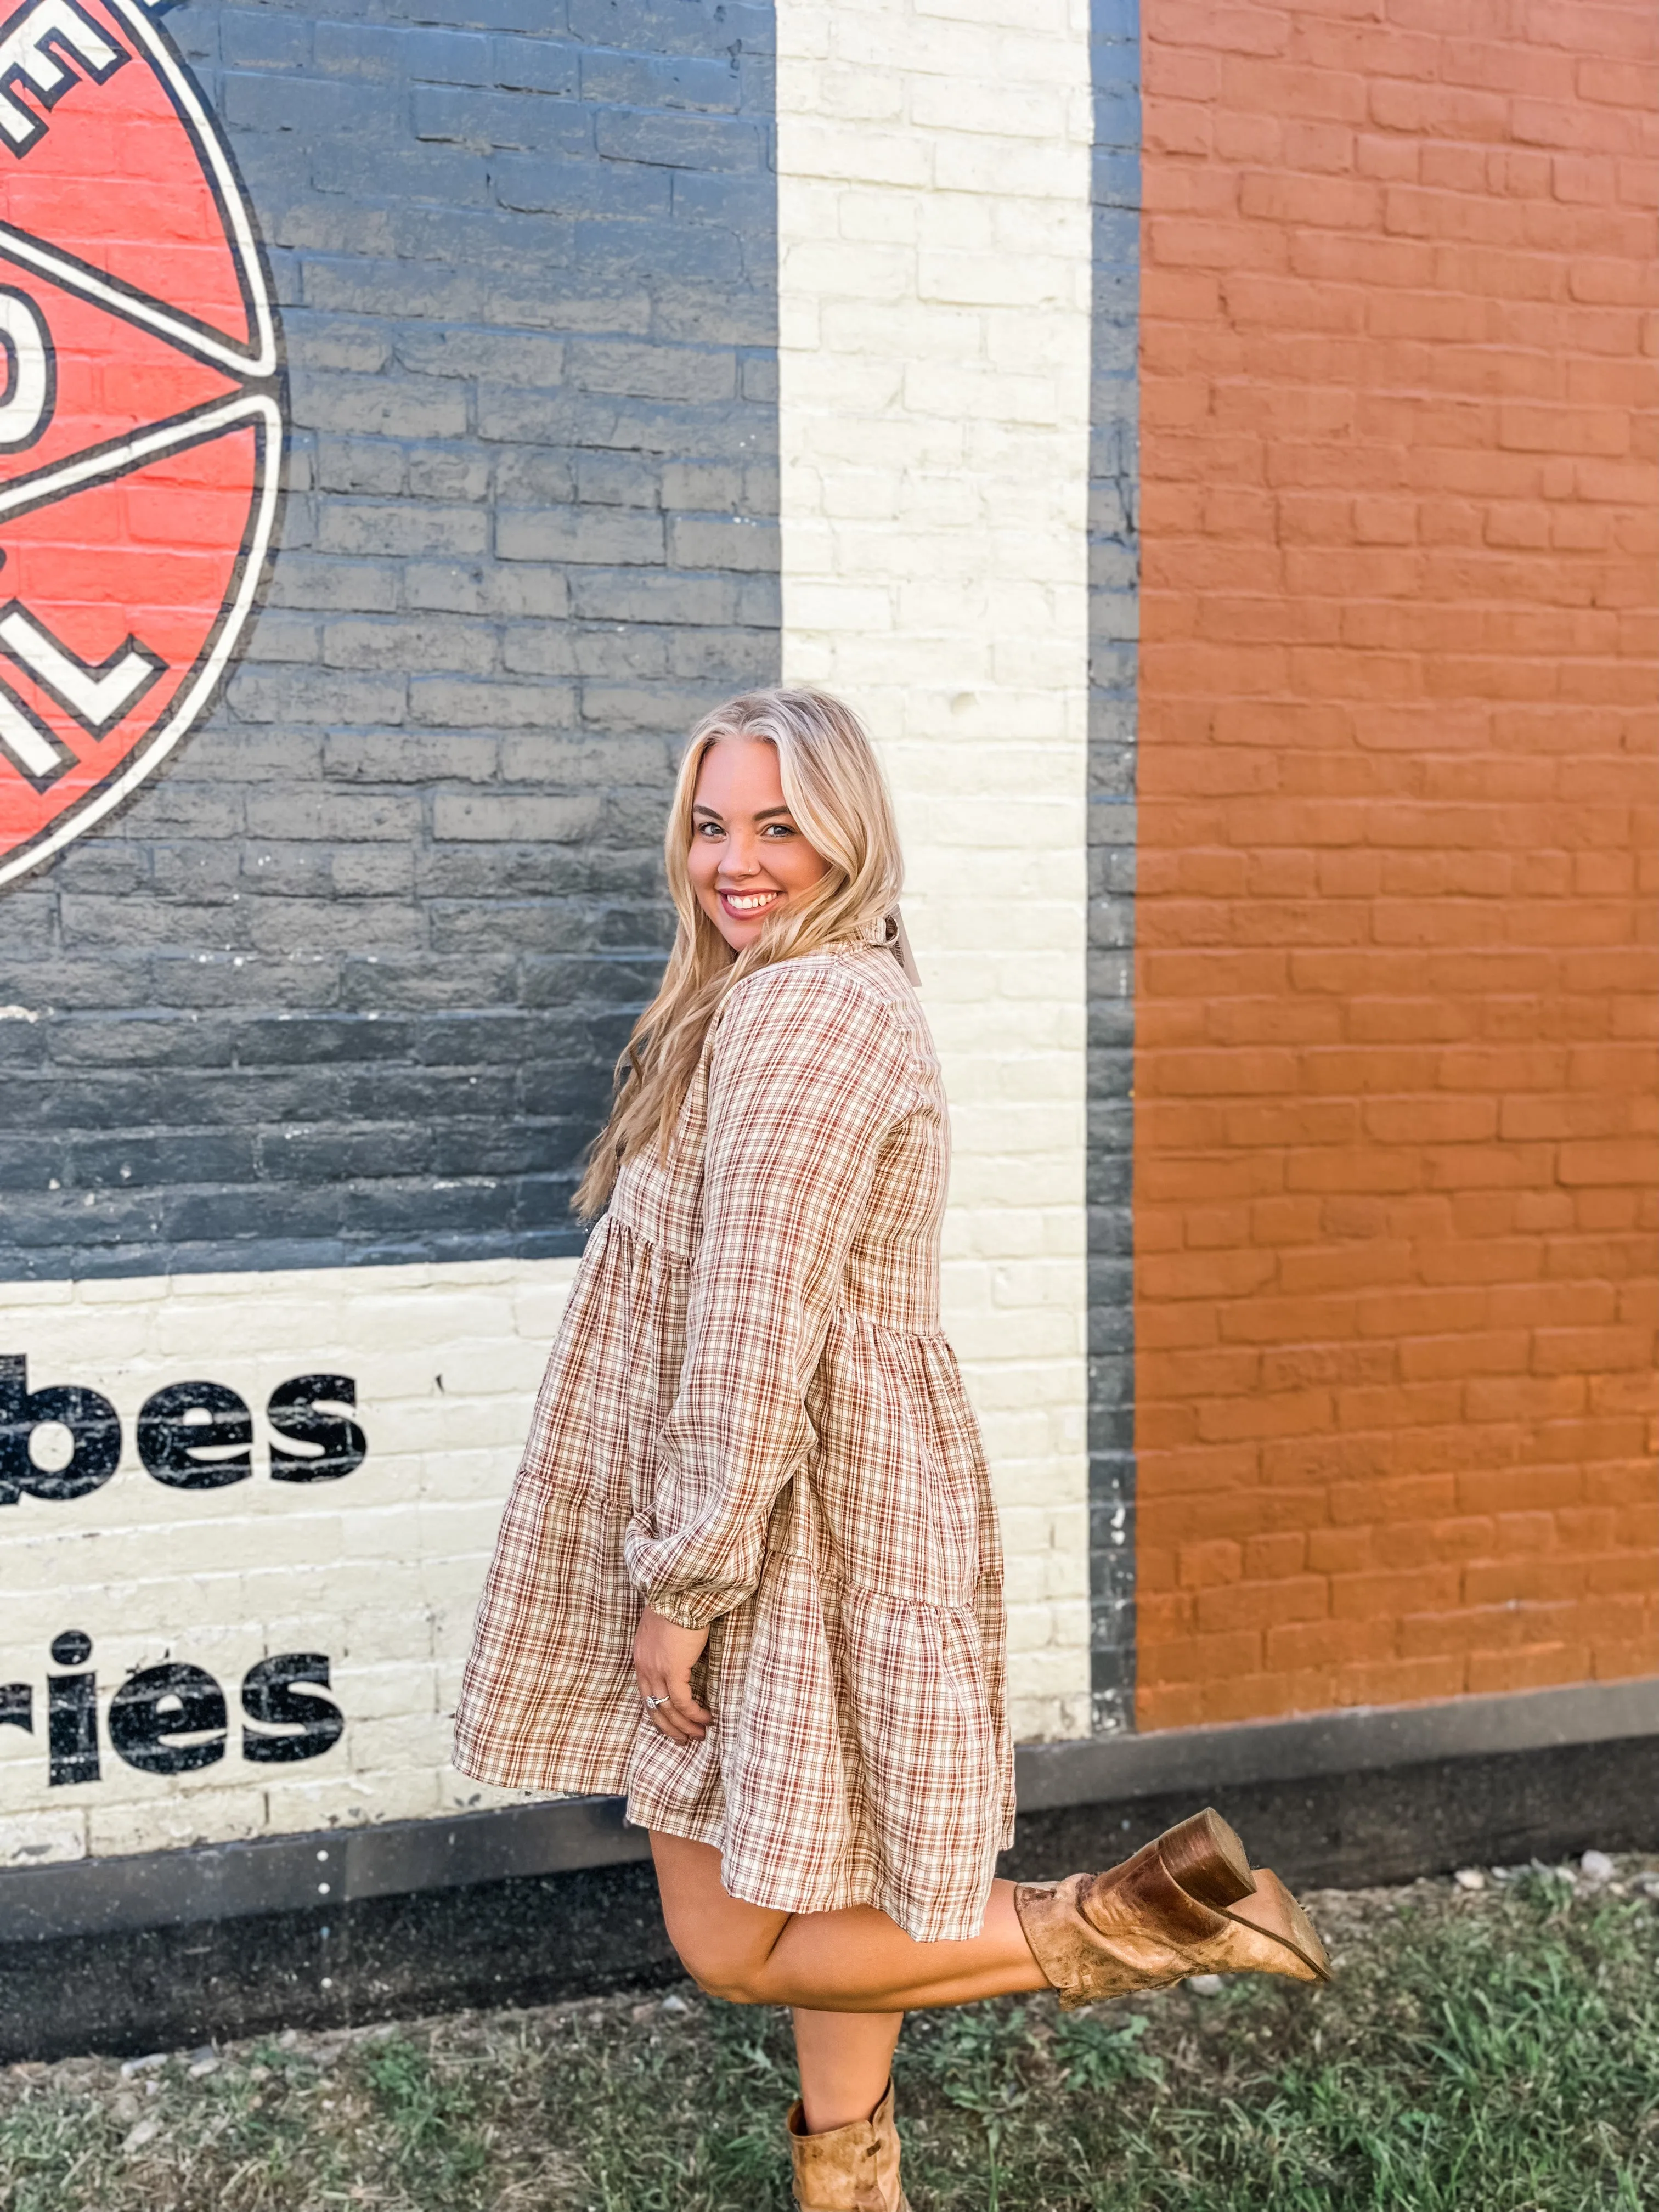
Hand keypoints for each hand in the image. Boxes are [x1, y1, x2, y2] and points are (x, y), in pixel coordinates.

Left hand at [633, 1608, 712, 1744]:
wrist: (681, 1591)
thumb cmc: (678, 1603)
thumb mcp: (664, 1629)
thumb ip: (667, 1648)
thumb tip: (680, 1659)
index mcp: (641, 1658)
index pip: (646, 1695)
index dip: (659, 1713)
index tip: (671, 1725)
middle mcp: (644, 1667)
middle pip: (654, 1708)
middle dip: (670, 1728)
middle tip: (684, 1740)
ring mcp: (656, 1670)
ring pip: (668, 1709)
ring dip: (685, 1726)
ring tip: (700, 1735)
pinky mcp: (673, 1670)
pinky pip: (683, 1702)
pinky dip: (694, 1714)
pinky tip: (706, 1719)